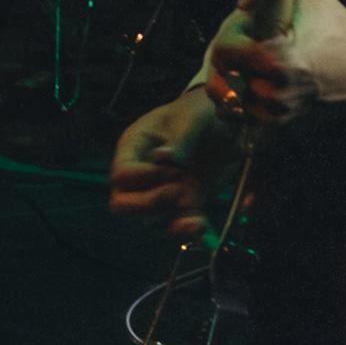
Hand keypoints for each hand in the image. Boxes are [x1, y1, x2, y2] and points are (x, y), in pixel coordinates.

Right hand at [108, 86, 237, 238]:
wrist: (225, 121)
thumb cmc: (198, 112)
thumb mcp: (192, 118)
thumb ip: (180, 140)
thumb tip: (165, 159)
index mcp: (135, 147)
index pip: (121, 173)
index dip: (141, 178)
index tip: (168, 170)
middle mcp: (142, 175)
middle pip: (123, 204)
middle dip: (146, 206)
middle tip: (175, 192)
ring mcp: (162, 192)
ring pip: (150, 221)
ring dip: (170, 223)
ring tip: (196, 218)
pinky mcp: (185, 204)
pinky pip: (178, 226)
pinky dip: (189, 232)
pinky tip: (203, 228)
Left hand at [204, 0, 345, 125]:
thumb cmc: (338, 26)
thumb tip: (241, 5)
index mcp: (274, 58)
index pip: (222, 53)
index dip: (228, 35)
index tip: (243, 27)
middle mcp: (273, 90)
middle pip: (221, 81)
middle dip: (225, 62)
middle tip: (240, 49)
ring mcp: (279, 111)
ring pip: (232, 105)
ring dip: (232, 86)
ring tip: (246, 67)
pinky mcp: (286, 123)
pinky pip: (250, 119)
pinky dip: (246, 105)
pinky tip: (256, 86)